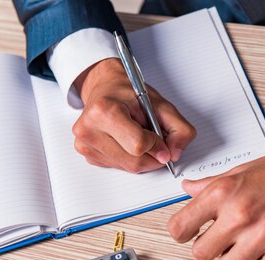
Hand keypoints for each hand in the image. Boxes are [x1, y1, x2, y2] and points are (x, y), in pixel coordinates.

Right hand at [72, 58, 195, 172]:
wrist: (106, 87)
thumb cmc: (129, 94)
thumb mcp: (162, 104)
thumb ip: (179, 129)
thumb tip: (175, 154)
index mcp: (104, 111)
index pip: (138, 145)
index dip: (157, 145)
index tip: (160, 138)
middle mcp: (89, 129)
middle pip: (134, 162)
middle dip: (152, 155)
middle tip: (154, 139)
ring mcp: (85, 144)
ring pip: (128, 167)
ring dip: (143, 157)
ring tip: (138, 135)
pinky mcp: (87, 154)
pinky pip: (119, 167)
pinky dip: (130, 158)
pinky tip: (127, 141)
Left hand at [168, 134, 264, 259]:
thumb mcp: (242, 170)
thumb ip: (211, 184)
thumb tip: (188, 189)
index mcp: (223, 192)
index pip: (179, 228)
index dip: (184, 234)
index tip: (193, 234)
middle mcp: (240, 213)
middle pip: (200, 255)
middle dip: (210, 252)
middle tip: (223, 244)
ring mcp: (263, 233)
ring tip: (243, 255)